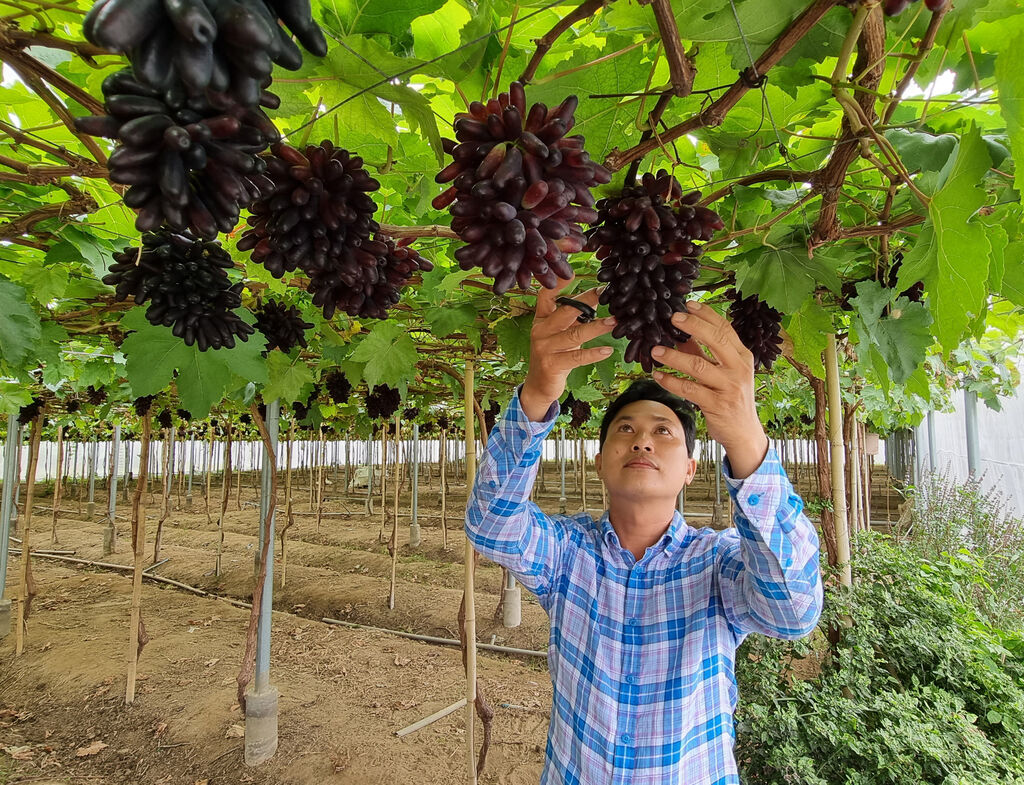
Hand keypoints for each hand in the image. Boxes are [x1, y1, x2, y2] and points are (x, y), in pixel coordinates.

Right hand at [520, 279, 615, 421]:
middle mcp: (541, 330)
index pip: (546, 295)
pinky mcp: (552, 365)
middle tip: (606, 293)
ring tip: (614, 322)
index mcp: (541, 318)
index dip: (559, 283)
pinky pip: (577, 357)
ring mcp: (545, 348)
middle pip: (565, 311)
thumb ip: (573, 318)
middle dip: (587, 300)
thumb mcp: (560, 333)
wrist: (539, 385)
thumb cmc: (554, 355)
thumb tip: (596, 298)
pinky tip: (608, 350)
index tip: (574, 271)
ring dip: (597, 328)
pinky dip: (594, 353)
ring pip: (575, 334)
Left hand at [649, 302, 767, 477]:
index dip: (706, 315)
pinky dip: (670, 382)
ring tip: (655, 350)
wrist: (744, 432)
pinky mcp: (716, 405)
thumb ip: (705, 354)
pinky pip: (689, 390)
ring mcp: (729, 387)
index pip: (725, 329)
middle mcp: (739, 369)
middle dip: (693, 326)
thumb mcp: (724, 372)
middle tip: (672, 318)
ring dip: (674, 357)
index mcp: (742, 356)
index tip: (689, 304)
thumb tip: (683, 336)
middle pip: (716, 340)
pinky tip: (657, 375)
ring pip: (698, 366)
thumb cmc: (732, 397)